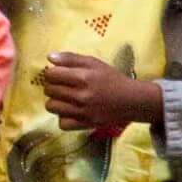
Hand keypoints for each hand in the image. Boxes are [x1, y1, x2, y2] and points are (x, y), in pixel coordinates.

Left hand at [42, 52, 157, 137]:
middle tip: (62, 85)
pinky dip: (63, 118)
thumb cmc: (111, 79)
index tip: (58, 74)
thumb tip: (50, 57)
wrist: (131, 100)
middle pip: (49, 90)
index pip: (51, 75)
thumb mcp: (94, 63)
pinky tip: (70, 111)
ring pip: (51, 107)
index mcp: (83, 77)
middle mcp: (81, 95)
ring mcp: (82, 112)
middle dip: (52, 86)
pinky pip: (62, 123)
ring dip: (55, 101)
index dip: (51, 73)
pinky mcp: (85, 124)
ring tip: (64, 98)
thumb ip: (71, 58)